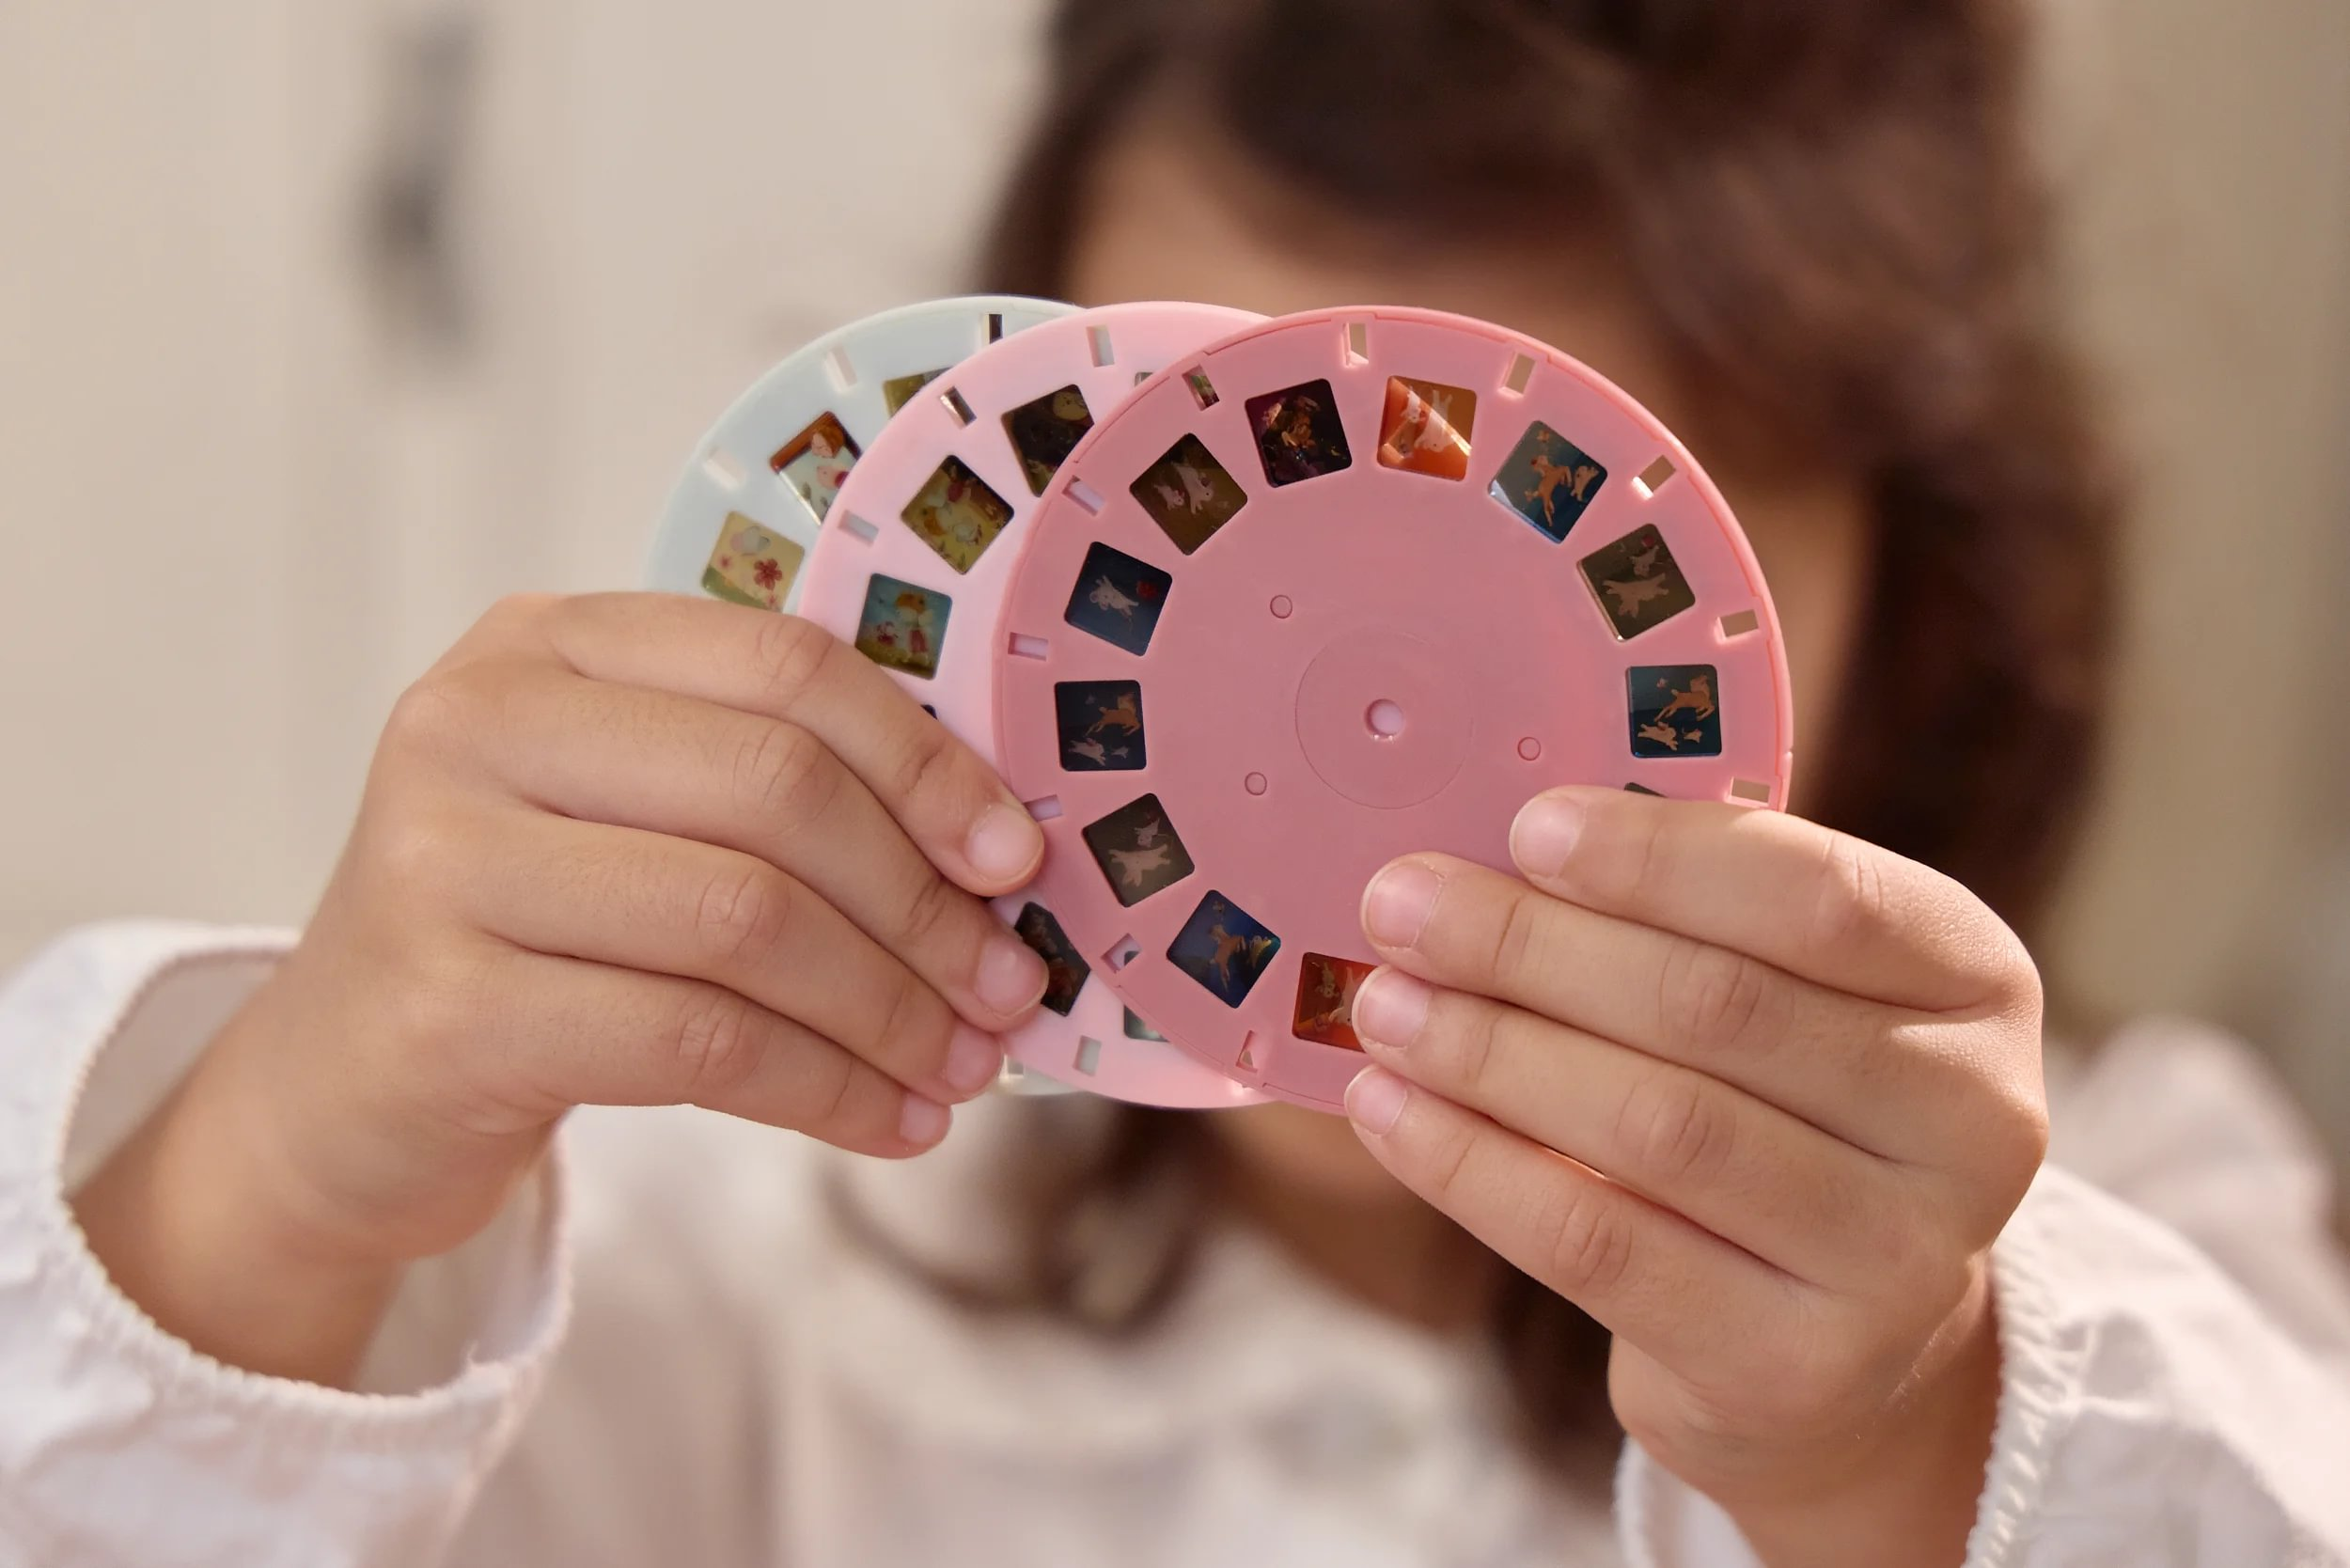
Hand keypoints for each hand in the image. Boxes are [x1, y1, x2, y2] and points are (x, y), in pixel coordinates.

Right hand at [73, 594, 1049, 1381]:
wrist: (340, 1090)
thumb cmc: (531, 937)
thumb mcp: (629, 817)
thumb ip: (772, 794)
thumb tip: (1002, 855)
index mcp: (549, 644)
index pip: (784, 667)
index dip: (926, 765)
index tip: (1017, 860)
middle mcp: (479, 721)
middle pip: (778, 792)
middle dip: (922, 904)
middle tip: (1006, 988)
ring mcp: (445, 859)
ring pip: (748, 921)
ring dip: (889, 1010)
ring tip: (960, 1069)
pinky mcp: (447, 1006)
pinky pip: (700, 1043)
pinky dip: (825, 1089)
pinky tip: (887, 1123)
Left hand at [1341, 786, 2045, 1567]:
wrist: (1840, 1353)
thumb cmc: (1779, 1113)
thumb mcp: (1784, 996)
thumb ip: (1682, 918)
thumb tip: (1482, 853)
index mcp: (1975, 980)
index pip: (1817, 896)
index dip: (1660, 858)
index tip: (1525, 826)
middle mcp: (1975, 1119)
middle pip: (1716, 1007)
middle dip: (1531, 946)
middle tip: (1400, 905)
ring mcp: (1899, 1260)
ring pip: (1656, 1126)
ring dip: (1490, 1052)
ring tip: (1382, 1005)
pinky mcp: (1794, 1365)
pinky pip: (1597, 1244)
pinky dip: (1471, 1165)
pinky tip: (1390, 1110)